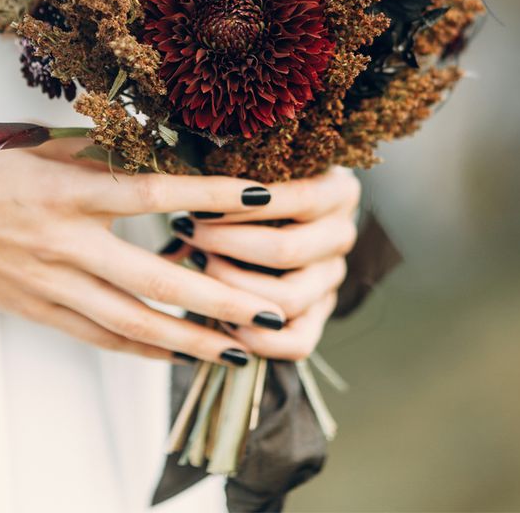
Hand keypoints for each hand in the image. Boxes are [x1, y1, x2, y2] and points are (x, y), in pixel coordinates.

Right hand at [0, 138, 290, 365]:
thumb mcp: (42, 147)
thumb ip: (101, 153)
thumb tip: (162, 147)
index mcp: (68, 189)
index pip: (155, 194)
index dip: (212, 196)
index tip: (264, 196)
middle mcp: (64, 241)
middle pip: (153, 278)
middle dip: (216, 298)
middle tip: (268, 310)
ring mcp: (49, 283)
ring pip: (131, 321)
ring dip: (189, 339)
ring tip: (238, 348)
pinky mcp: (37, 309)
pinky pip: (99, 336)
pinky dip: (142, 347)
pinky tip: (178, 352)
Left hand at [162, 167, 360, 360]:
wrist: (280, 211)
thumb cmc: (256, 185)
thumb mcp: (250, 175)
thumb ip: (224, 190)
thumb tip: (176, 227)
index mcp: (339, 192)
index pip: (299, 199)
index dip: (245, 205)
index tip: (199, 206)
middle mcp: (343, 235)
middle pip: (287, 250)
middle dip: (227, 244)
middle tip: (188, 233)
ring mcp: (333, 278)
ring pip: (289, 298)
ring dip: (234, 289)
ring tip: (199, 271)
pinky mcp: (321, 314)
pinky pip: (299, 343)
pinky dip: (259, 338)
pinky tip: (223, 319)